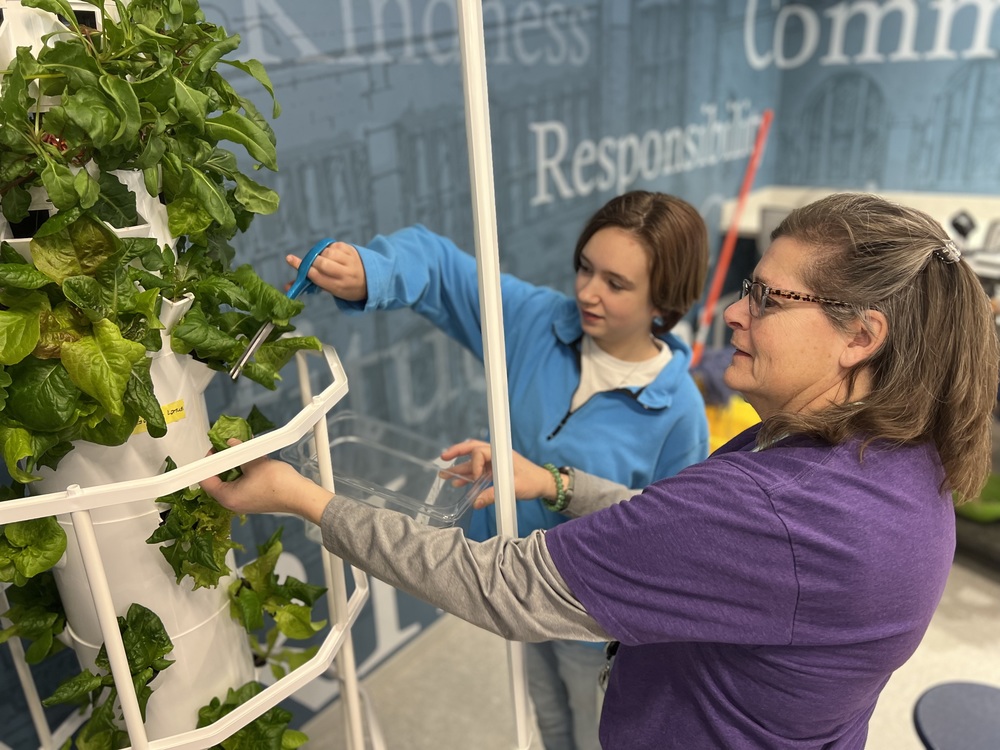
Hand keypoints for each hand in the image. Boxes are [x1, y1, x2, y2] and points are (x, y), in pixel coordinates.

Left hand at [199, 439, 331, 523]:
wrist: (300, 496)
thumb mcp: (255, 462)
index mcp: (228, 498)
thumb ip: (239, 452)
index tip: (215, 450)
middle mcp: (233, 502)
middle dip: (223, 462)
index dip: (208, 463)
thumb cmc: (278, 484)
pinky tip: (251, 457)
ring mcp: (244, 501)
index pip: (206, 480)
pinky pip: (243, 483)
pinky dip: (244, 470)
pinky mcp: (254, 498)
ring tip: (241, 449)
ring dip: (235, 465)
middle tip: (228, 447)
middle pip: (218, 480)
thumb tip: (230, 443)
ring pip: (232, 481)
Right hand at [286, 241, 366, 300]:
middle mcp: (345, 274)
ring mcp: (350, 261)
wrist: (371, 280)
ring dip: (321, 254)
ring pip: (328, 252)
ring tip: (324, 259)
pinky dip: (329, 249)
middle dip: (312, 261)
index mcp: (338, 287)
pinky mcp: (352, 250)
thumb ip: (311, 285)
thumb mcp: (331, 290)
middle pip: (322, 263)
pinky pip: (335, 245)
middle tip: (310, 262)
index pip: (316, 276)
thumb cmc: (345, 286)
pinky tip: (332, 254)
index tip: (290, 259)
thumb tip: (286, 286)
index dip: (302, 268)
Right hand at [440, 439, 558, 508]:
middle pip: (473, 449)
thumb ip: (493, 495)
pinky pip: (478, 472)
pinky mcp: (495, 472)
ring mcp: (495, 463)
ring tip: (444, 475)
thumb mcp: (514, 488)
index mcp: (501, 453)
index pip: (480, 451)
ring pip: (473, 462)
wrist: (544, 484)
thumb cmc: (533, 482)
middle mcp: (496, 455)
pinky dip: (468, 477)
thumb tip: (475, 503)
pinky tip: (458, 484)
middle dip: (457, 452)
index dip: (474, 464)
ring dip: (459, 468)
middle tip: (443, 457)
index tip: (475, 478)